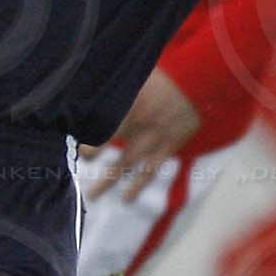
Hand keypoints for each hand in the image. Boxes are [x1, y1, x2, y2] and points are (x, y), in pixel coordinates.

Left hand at [84, 69, 202, 202]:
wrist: (199, 83)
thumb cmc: (167, 76)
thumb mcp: (138, 77)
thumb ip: (119, 89)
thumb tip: (97, 85)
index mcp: (132, 111)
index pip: (106, 135)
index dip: (91, 146)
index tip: (80, 151)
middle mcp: (141, 131)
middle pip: (113, 153)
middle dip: (94, 168)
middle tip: (75, 177)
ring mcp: (155, 142)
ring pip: (129, 167)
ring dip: (109, 182)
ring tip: (93, 196)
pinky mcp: (169, 148)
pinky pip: (151, 171)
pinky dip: (137, 186)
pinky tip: (126, 200)